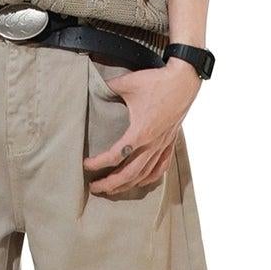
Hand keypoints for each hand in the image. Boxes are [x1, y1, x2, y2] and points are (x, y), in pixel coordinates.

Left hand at [83, 56, 199, 195]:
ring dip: (128, 185)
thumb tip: (93, 88)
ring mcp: (163, 144)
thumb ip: (107, 88)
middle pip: (129, 174)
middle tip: (95, 187)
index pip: (115, 156)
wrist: (184, 80)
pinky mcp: (170, 142)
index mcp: (140, 132)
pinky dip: (150, 178)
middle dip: (110, 184)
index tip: (86, 164)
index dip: (98, 163)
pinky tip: (141, 182)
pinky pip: (161, 167)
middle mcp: (152, 143)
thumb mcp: (127, 83)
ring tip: (113, 189)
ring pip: (145, 174)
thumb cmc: (157, 82)